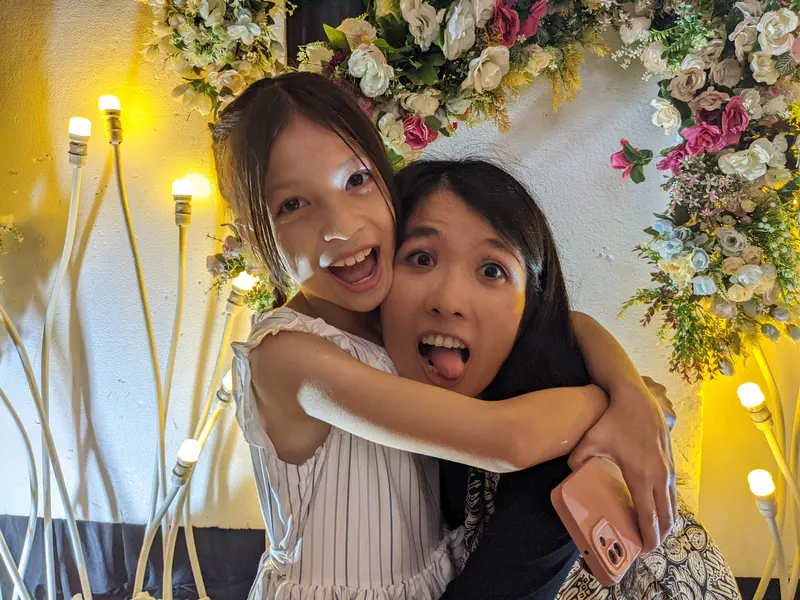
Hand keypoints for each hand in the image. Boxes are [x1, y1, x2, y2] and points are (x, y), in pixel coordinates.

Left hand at [568, 382, 675, 551]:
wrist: (636, 399)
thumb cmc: (613, 420)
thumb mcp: (590, 439)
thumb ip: (578, 460)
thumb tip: (569, 475)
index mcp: (640, 476)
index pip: (648, 515)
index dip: (648, 535)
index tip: (645, 550)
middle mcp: (659, 476)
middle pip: (665, 515)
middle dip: (659, 535)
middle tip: (648, 547)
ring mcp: (668, 468)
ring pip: (673, 504)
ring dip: (667, 522)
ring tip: (657, 534)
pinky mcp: (670, 461)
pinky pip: (673, 491)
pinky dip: (669, 505)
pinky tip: (662, 510)